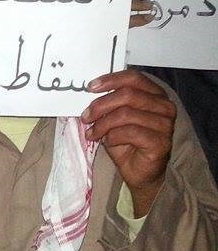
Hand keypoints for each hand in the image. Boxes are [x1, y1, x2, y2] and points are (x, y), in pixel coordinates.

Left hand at [82, 70, 175, 216]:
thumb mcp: (113, 119)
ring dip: (103, 124)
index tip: (90, 87)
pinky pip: (130, 132)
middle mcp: (164, 106)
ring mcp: (165, 124)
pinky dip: (112, 136)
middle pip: (127, 95)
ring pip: (126, 114)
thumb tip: (88, 94)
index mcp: (155, 95)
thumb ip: (108, 105)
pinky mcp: (161, 142)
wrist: (138, 172)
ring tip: (93, 133)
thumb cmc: (126, 142)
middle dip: (101, 105)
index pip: (134, 78)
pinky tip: (107, 142)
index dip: (111, 80)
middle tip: (85, 117)